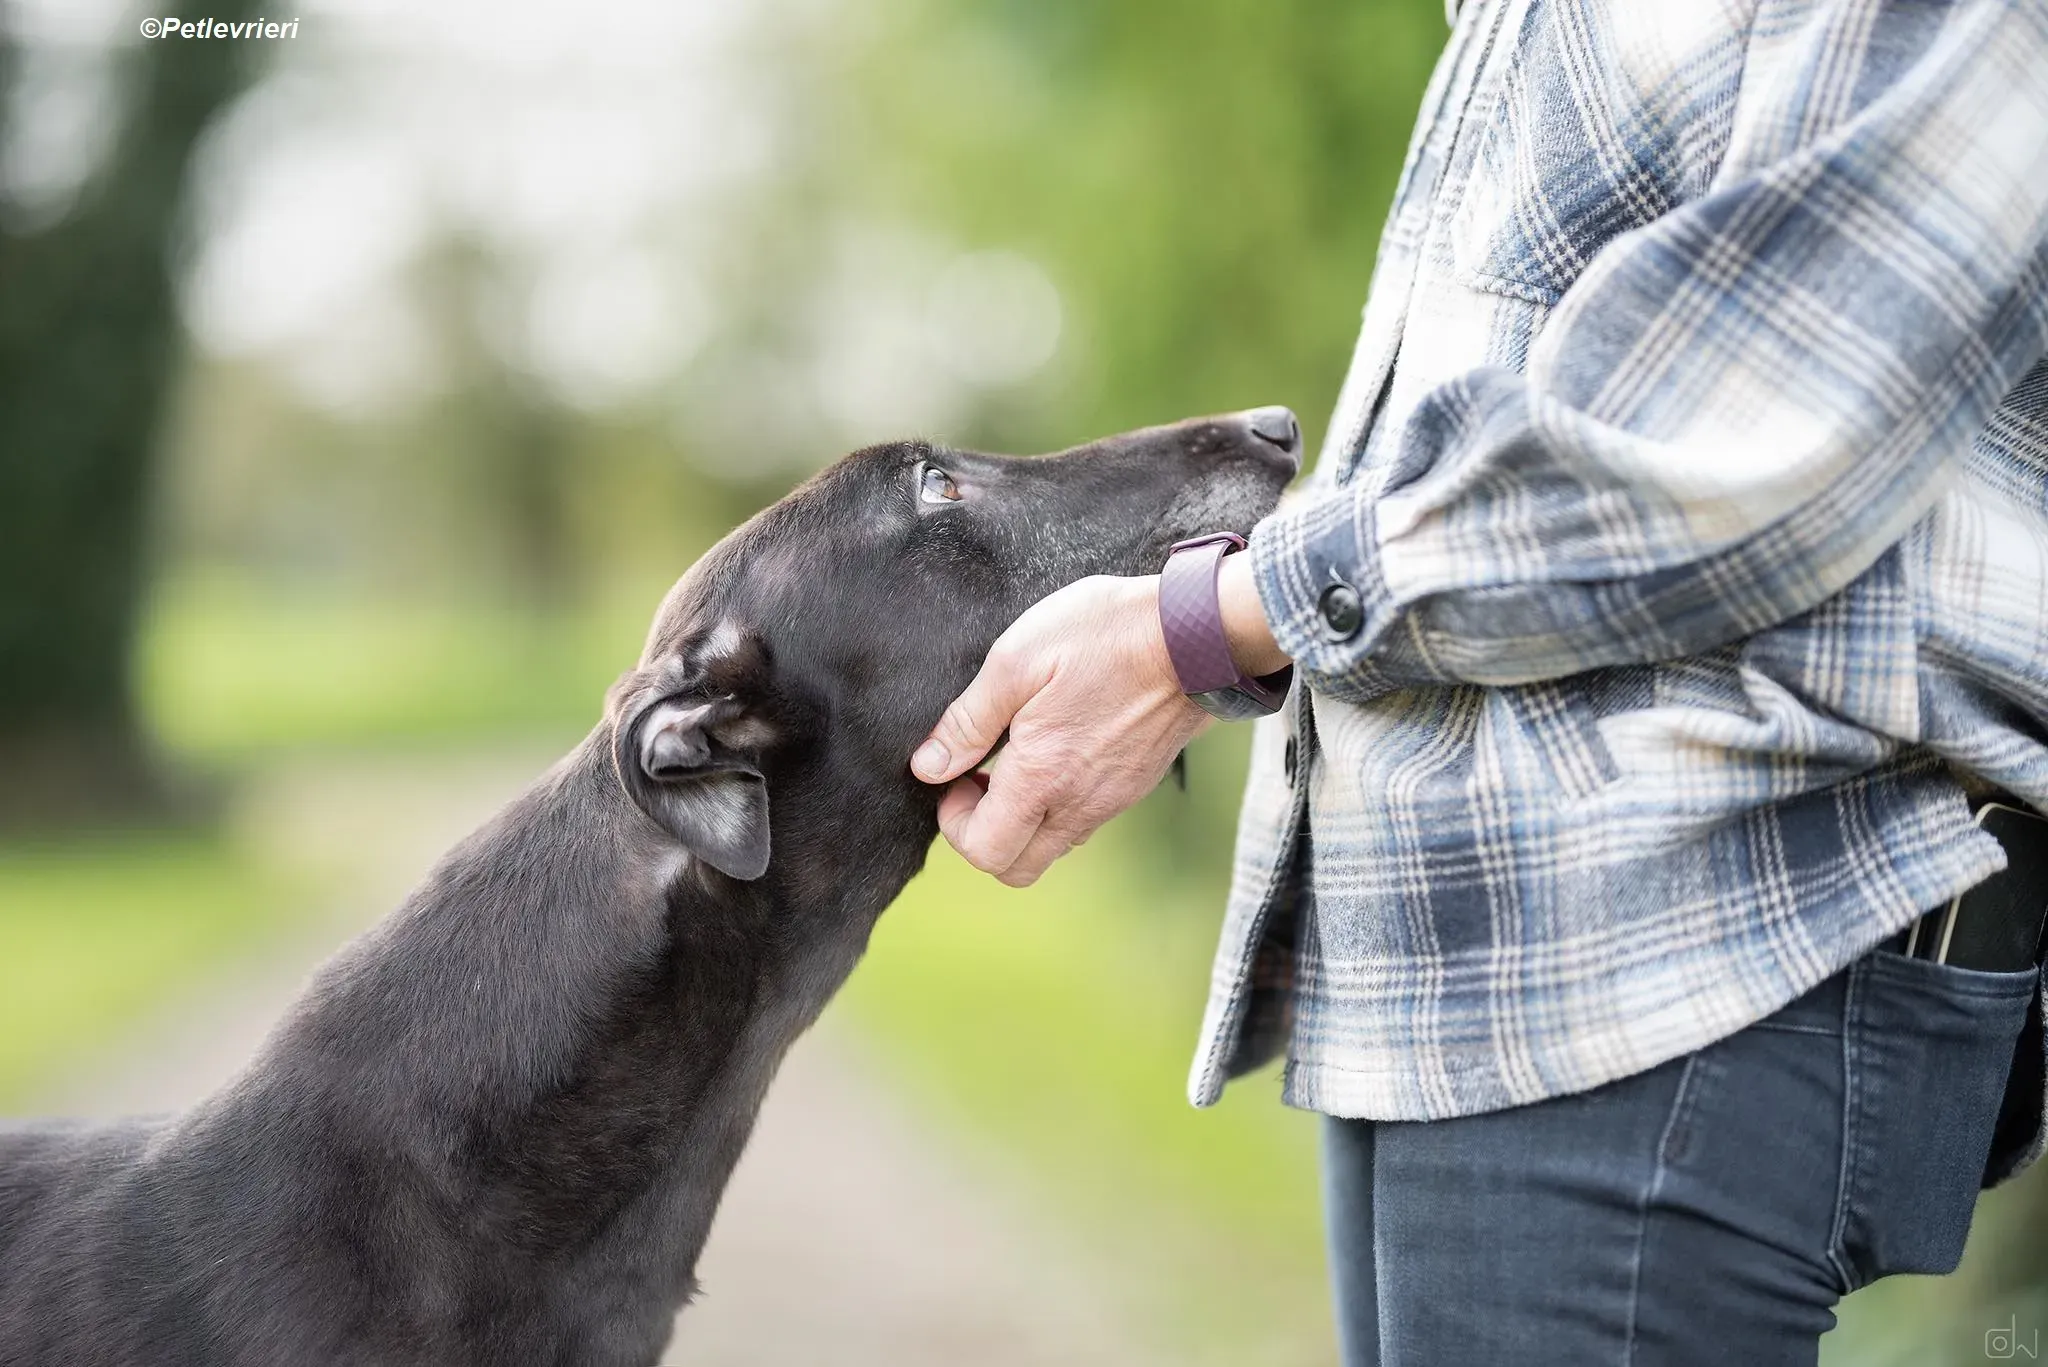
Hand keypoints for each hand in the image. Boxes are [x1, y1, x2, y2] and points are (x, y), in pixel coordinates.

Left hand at [910, 574, 1208, 886]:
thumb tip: (928, 767)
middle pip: (1017, 868)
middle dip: (985, 836)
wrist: (1196, 635)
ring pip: (1053, 847)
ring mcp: (1113, 799)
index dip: (956, 825)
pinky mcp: (1135, 785)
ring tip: (1017, 760)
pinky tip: (1056, 749)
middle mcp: (1080, 803)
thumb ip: (968, 721)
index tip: (957, 776)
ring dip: (1022, 822)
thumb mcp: (1017, 660)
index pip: (986, 853)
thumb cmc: (1104, 636)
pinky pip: (1084, 820)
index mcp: (1043, 778)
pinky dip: (1057, 805)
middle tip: (980, 778)